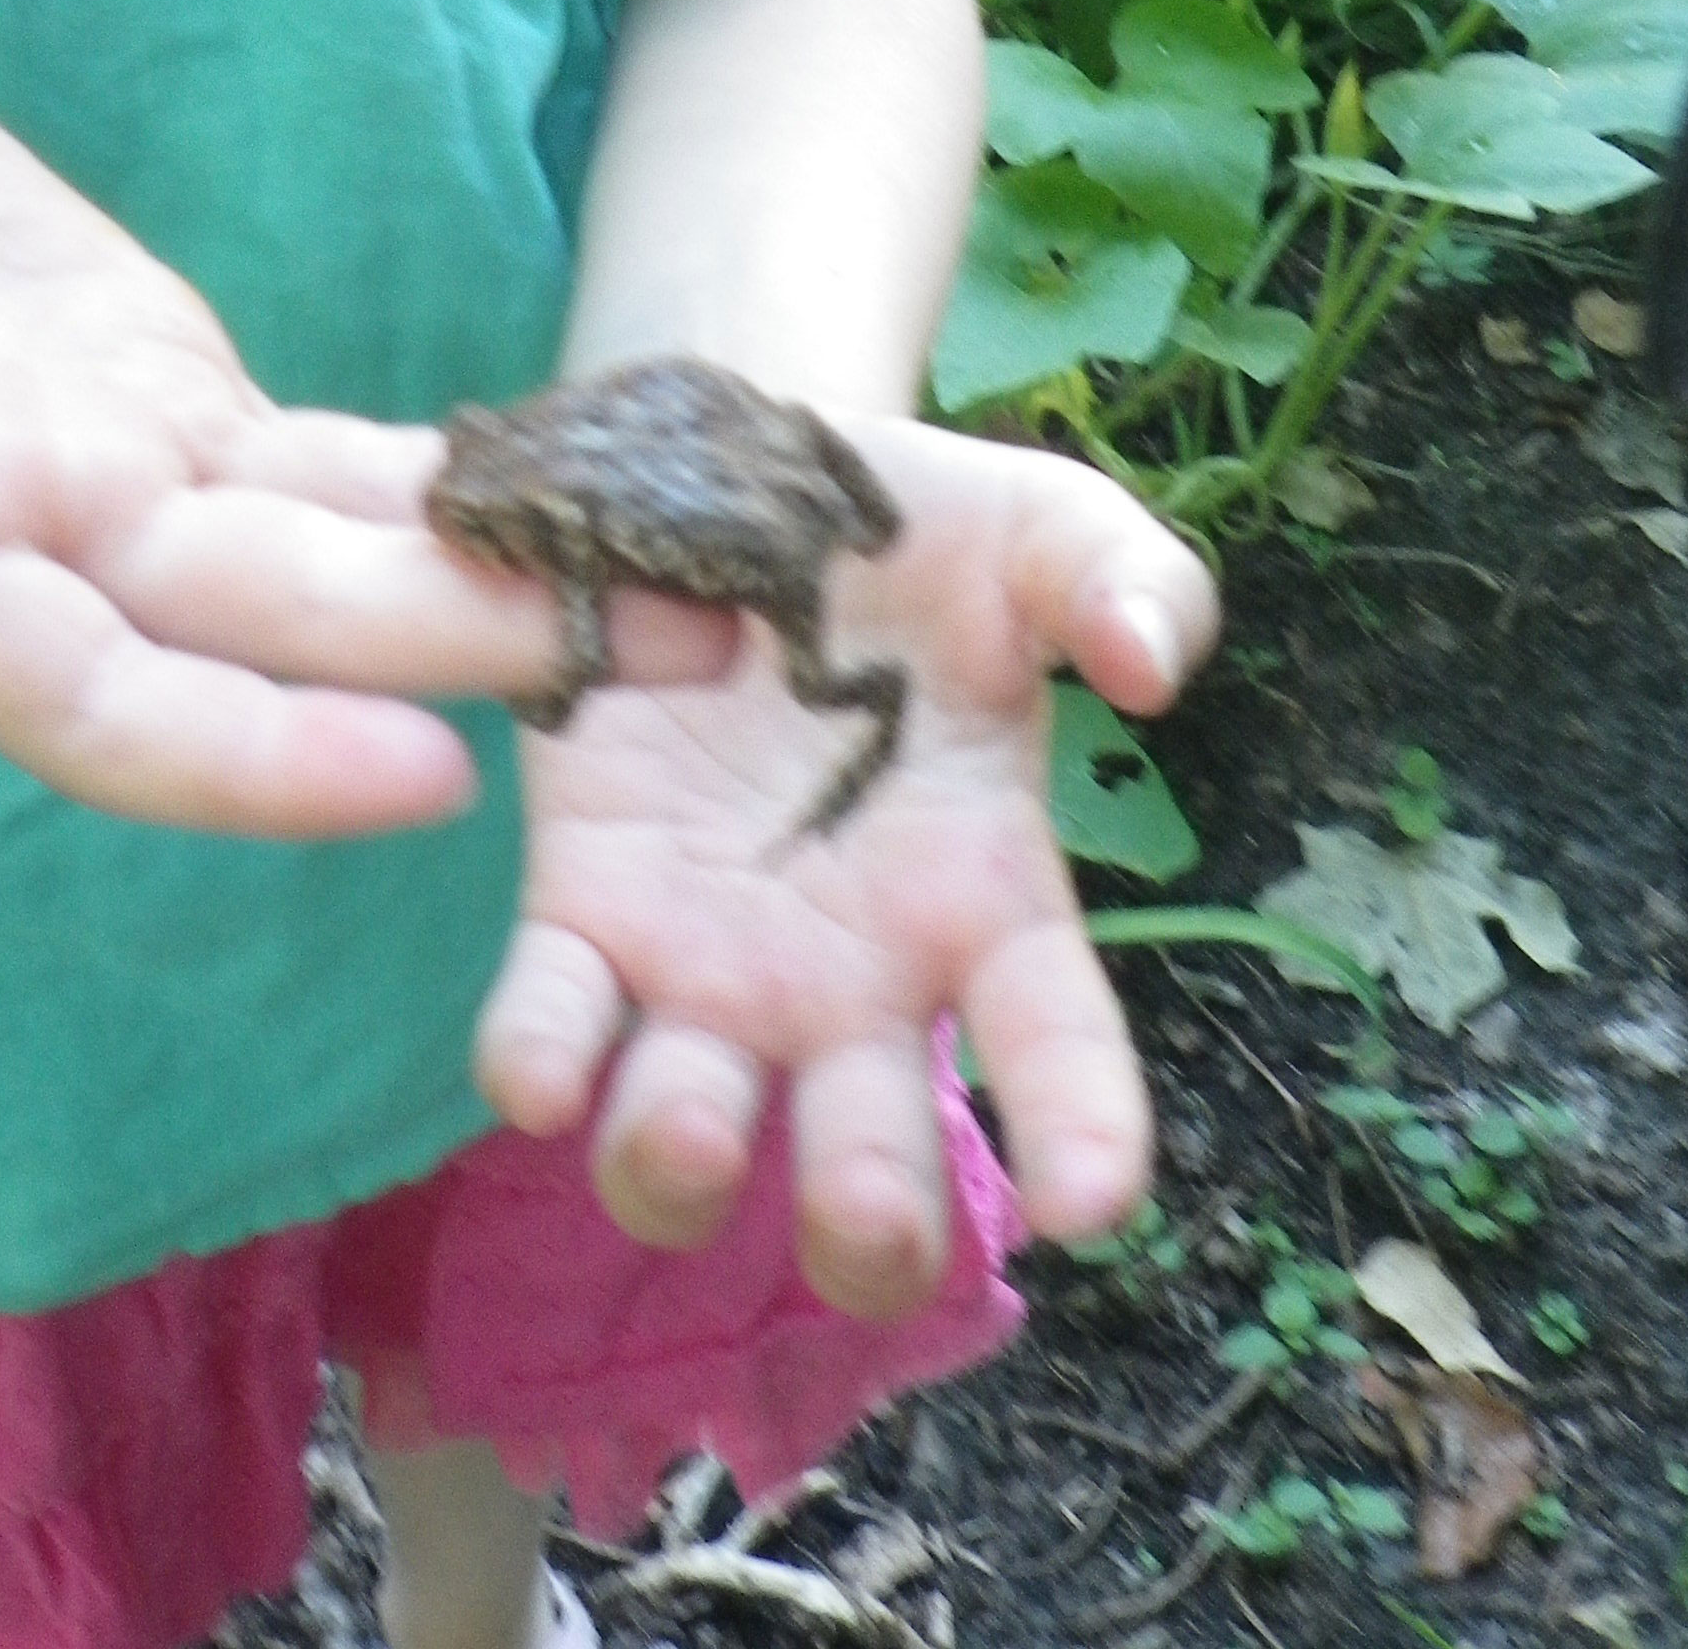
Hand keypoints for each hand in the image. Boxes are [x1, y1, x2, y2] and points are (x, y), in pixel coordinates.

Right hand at [0, 23, 730, 836]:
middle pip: (281, 636)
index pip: (99, 702)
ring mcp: (118, 480)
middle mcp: (41, 549)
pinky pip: (332, 462)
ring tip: (710, 586)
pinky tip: (601, 478)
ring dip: (515, 584)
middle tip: (688, 656)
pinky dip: (456, 482)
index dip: (256, 757)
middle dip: (475, 659)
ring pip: (337, 558)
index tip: (430, 776)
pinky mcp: (165, 398)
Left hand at [468, 413, 1215, 1316]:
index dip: (1084, 1132)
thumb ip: (1122, 577)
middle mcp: (845, 974)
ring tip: (691, 1139)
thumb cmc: (915, 535)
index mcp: (982, 897)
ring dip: (682, 1172)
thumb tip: (1153, 665)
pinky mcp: (584, 907)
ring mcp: (704, 959)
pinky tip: (535, 1075)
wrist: (732, 467)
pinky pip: (547, 1023)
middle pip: (867, 1159)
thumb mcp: (1039, 528)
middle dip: (871, 1219)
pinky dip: (535, 1061)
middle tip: (868, 1217)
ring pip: (687, 1134)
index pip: (1055, 1043)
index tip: (1094, 1204)